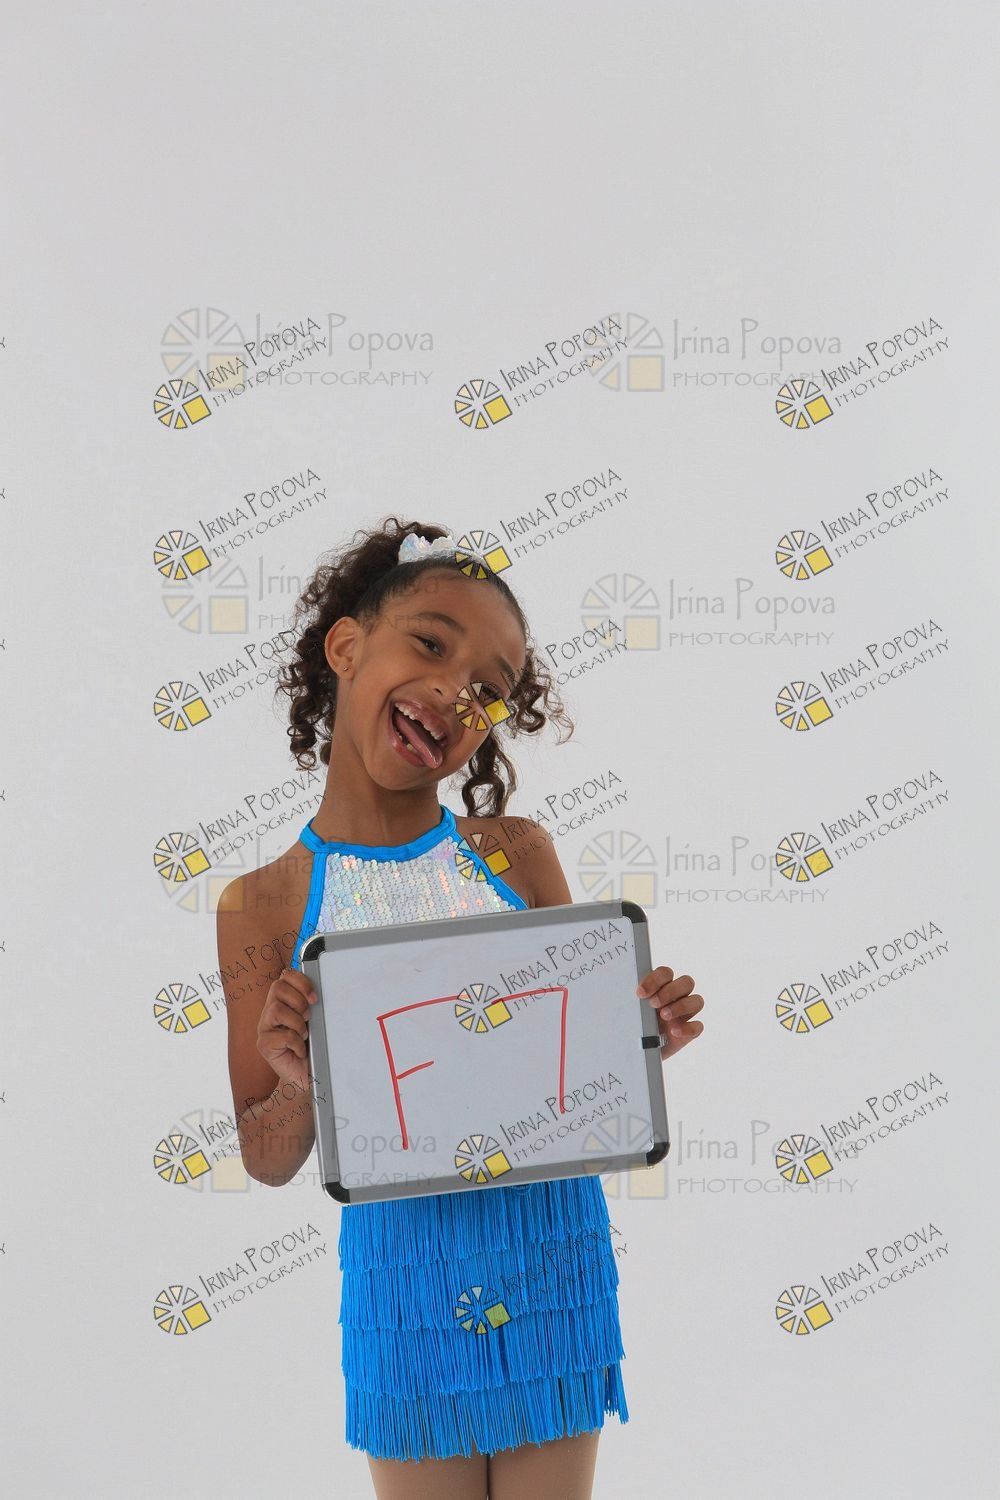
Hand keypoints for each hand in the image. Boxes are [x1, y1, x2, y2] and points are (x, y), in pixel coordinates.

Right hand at [257, 967, 318, 1093]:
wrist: (308, 1076)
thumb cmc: (314, 1047)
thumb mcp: (317, 1020)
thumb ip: (315, 1003)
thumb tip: (326, 987)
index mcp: (284, 1001)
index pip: (285, 975)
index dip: (301, 982)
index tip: (315, 998)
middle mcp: (270, 1011)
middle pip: (277, 987)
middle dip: (299, 1001)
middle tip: (308, 1017)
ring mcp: (265, 1028)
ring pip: (277, 1010)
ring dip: (297, 1023)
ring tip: (303, 1036)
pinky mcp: (264, 1045)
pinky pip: (281, 1035)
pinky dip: (296, 1043)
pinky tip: (300, 1050)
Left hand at [636, 966, 704, 1060]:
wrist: (635, 1050)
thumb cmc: (631, 1026)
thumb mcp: (629, 1011)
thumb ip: (631, 1001)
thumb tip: (621, 993)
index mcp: (661, 986)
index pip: (665, 973)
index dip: (655, 980)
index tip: (640, 993)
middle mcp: (677, 996)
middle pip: (686, 983)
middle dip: (670, 991)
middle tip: (653, 1003)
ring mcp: (685, 1014)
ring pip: (697, 1001)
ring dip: (681, 1006)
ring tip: (664, 1016)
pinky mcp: (689, 1032)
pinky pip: (698, 1026)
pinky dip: (688, 1028)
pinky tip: (674, 1031)